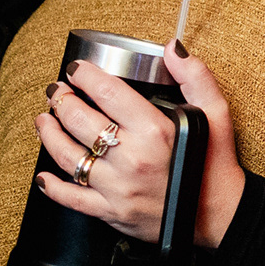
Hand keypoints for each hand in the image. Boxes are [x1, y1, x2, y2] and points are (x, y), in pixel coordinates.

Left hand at [36, 45, 246, 249]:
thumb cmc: (216, 165)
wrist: (220, 217)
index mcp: (154, 131)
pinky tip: (44, 176)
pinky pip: (73, 199)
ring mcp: (118, 188)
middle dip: (61, 99)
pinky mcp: (112, 212)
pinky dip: (53, 187)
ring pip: (68, 156)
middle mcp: (131, 158)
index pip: (107, 92)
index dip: (85, 75)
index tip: (77, 69)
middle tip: (57, 91)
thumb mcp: (217, 114)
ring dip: (50, 134)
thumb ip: (195, 77)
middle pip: (80, 120)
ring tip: (45, 120)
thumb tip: (173, 48)